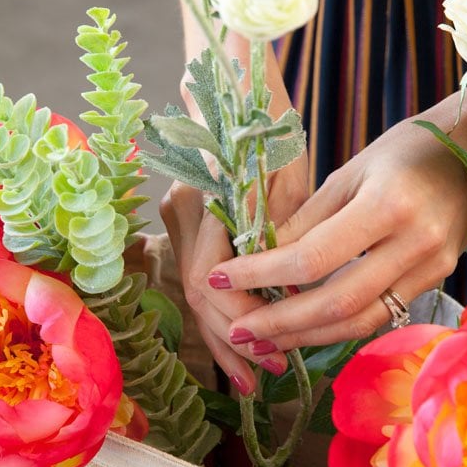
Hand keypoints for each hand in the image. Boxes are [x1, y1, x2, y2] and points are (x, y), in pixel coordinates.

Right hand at [160, 149, 307, 394]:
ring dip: (225, 338)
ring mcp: (177, 219)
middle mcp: (181, 212)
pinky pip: (199, 282)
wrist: (237, 90)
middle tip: (271, 371)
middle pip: (198, 296)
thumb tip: (289, 294)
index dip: (244, 318)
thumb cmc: (273, 129)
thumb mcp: (288, 177)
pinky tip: (239, 349)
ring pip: (194, 296)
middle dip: (235, 339)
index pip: (212, 279)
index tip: (277, 344)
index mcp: (206, 198)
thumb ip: (281, 234)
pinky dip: (221, 317)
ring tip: (256, 375)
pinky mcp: (186, 228)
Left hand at [205, 90, 466, 350]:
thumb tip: (257, 258)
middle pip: (336, 302)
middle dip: (280, 323)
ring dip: (306, 337)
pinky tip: (304, 331)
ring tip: (263, 342)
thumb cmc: (408, 149)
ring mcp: (431, 269)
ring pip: (359, 322)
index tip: (220, 276)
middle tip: (238, 332)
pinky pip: (380, 317)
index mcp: (387, 205)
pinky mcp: (436, 282)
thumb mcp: (351, 172)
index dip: (261, 273)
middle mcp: (414, 244)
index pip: (312, 257)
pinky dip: (337, 329)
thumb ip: (307, 220)